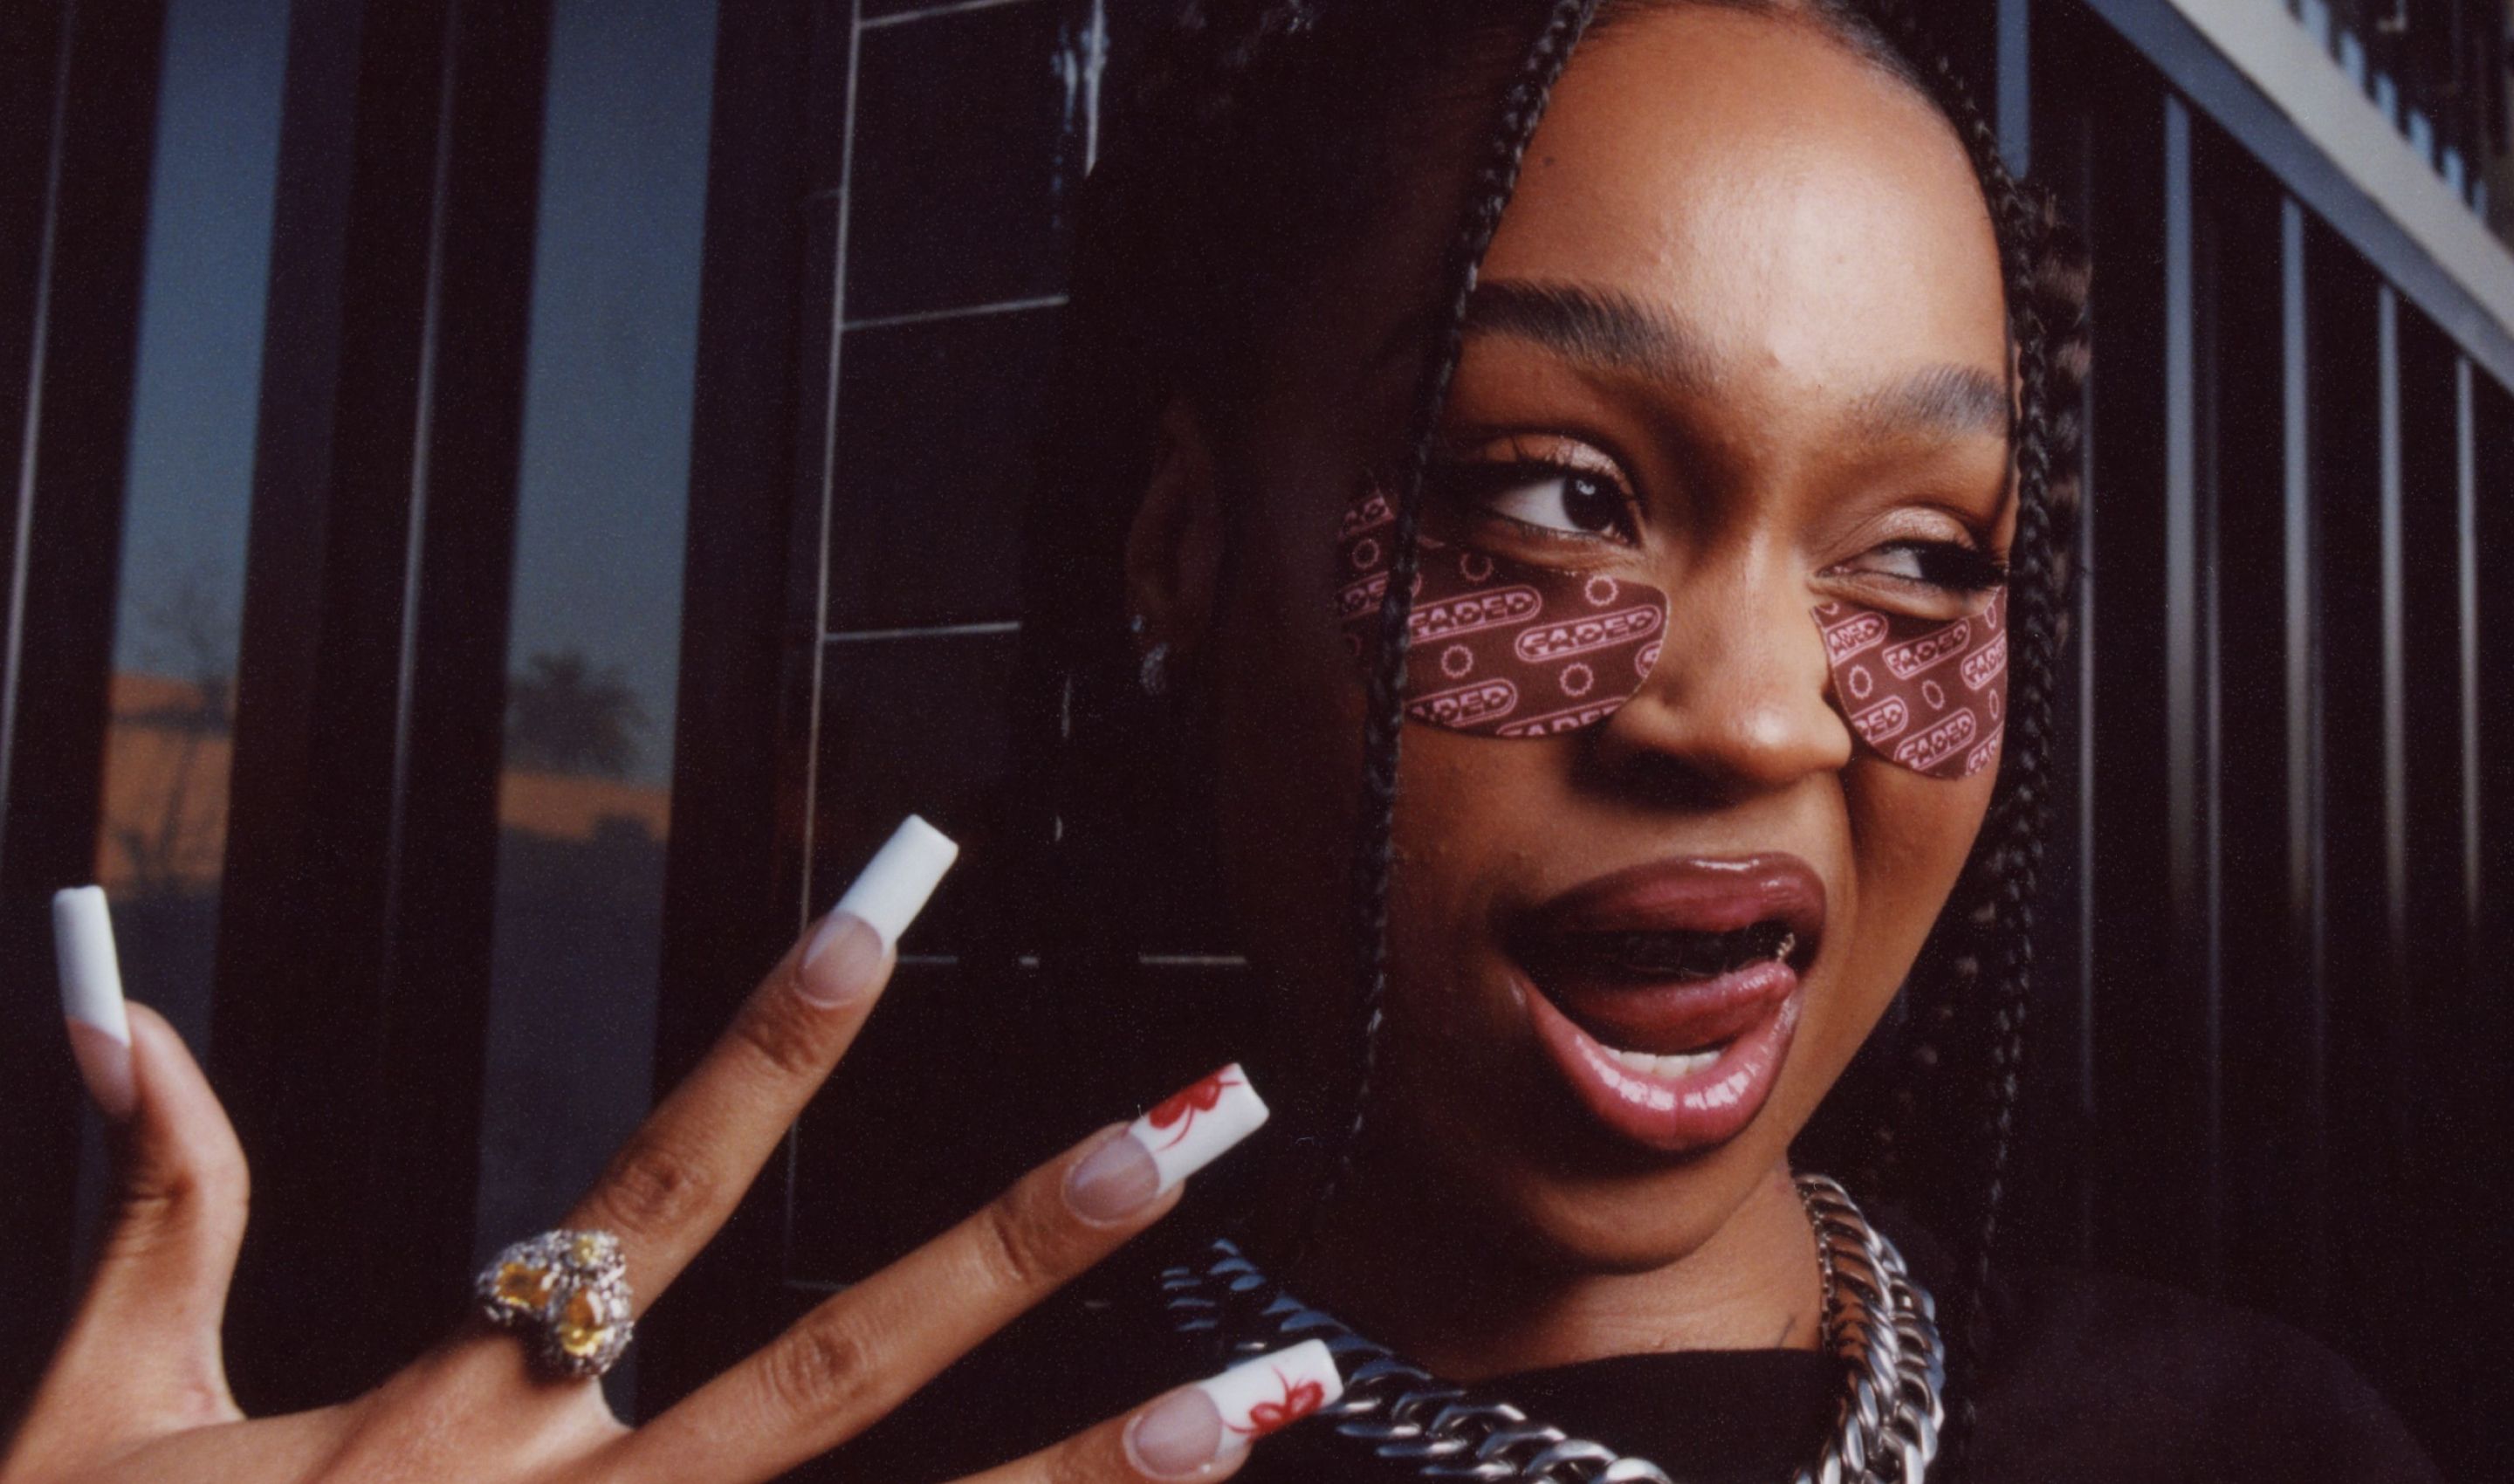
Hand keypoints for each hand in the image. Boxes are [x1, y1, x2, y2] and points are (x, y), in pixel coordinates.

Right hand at [8, 843, 1316, 1483]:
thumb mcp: (94, 1424)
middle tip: (1189, 1128)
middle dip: (1021, 1246)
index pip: (651, 1190)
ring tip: (1256, 1398)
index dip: (776, 1043)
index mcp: (446, 1425)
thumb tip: (127, 1016)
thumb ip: (160, 1214)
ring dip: (1083, 1478)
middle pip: (839, 1368)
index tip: (893, 909)